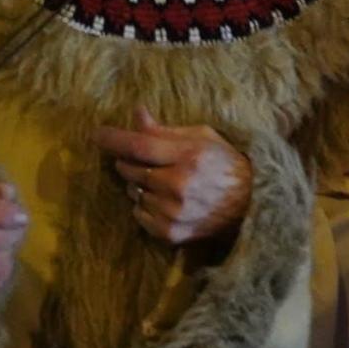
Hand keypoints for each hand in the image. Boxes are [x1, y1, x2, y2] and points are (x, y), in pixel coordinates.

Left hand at [96, 109, 252, 244]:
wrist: (252, 205)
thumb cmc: (225, 163)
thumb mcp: (201, 137)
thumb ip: (165, 131)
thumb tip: (136, 114)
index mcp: (188, 157)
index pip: (139, 145)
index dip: (113, 138)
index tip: (96, 134)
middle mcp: (178, 186)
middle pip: (130, 170)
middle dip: (128, 161)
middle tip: (140, 157)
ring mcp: (174, 213)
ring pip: (132, 193)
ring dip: (138, 185)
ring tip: (161, 181)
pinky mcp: (172, 233)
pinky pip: (139, 216)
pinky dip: (144, 206)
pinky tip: (163, 201)